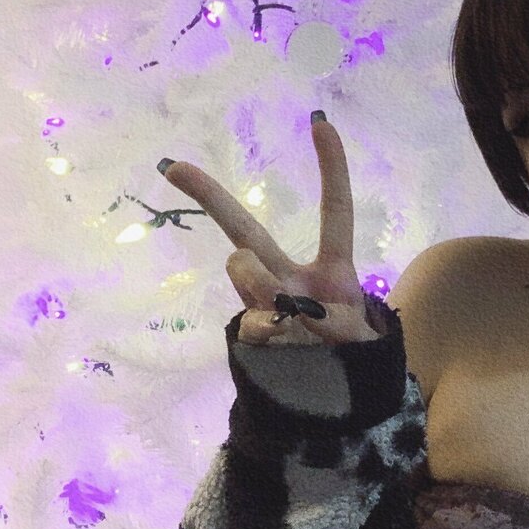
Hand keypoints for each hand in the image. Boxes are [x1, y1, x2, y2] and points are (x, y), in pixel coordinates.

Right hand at [158, 112, 378, 345]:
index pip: (335, 213)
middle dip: (210, 196)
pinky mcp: (253, 332)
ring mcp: (267, 304)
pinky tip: (284, 346)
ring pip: (244, 269)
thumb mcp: (354, 334)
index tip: (320, 123)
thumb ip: (317, 310)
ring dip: (261, 283)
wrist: (340, 406)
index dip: (332, 170)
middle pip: (246, 229)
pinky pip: (250, 319)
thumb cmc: (351, 360)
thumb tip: (258, 287)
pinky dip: (268, 330)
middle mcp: (290, 279)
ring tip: (288, 315)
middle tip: (174, 167)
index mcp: (331, 271)